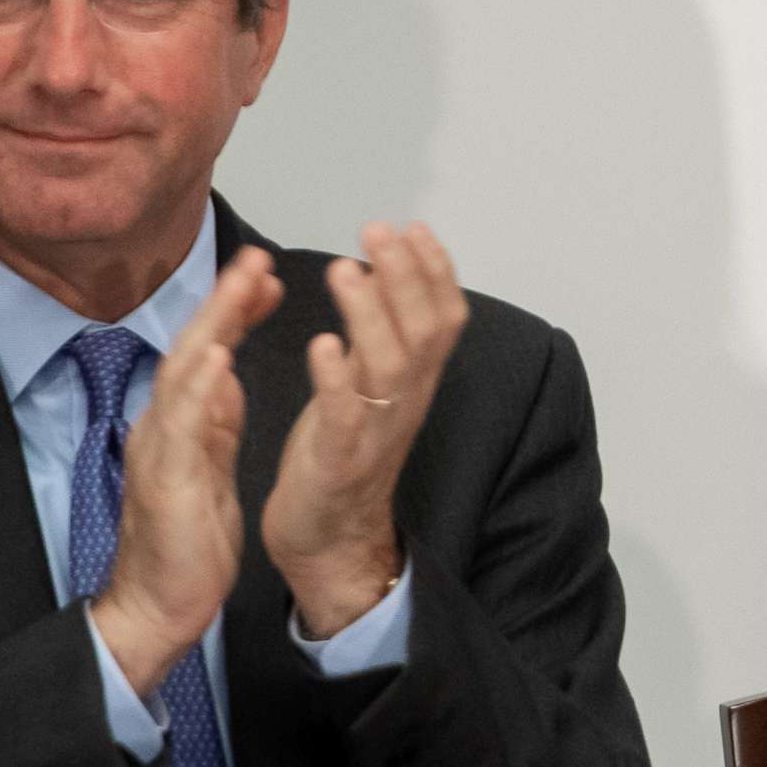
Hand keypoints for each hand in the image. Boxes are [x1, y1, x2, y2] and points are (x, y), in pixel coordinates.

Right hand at [91, 246, 283, 694]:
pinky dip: (197, 386)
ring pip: (183, 370)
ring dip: (214, 323)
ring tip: (242, 282)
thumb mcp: (209, 467)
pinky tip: (217, 356)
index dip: (235, 312)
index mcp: (180, 422)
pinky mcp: (164, 479)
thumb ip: (213, 421)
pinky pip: (179, 424)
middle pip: (193, 346)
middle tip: (256, 254)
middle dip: (225, 298)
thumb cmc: (186, 543)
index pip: (208, 352)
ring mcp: (159, 447)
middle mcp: (162, 424)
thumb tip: (226, 376)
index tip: (267, 276)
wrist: (159, 605)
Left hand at [263, 223, 470, 635]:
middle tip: (378, 230)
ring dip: (370, 313)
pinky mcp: (339, 461)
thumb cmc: (341, 454)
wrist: (330, 539)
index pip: (444, 319)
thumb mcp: (369, 386)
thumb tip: (378, 270)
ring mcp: (376, 432)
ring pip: (390, 366)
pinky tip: (322, 344)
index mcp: (414, 383)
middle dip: (406, 276)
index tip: (414, 227)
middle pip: (424, 332)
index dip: (436, 271)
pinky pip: (346, 417)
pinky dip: (336, 379)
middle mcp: (406, 403)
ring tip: (345, 270)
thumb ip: (379, 334)